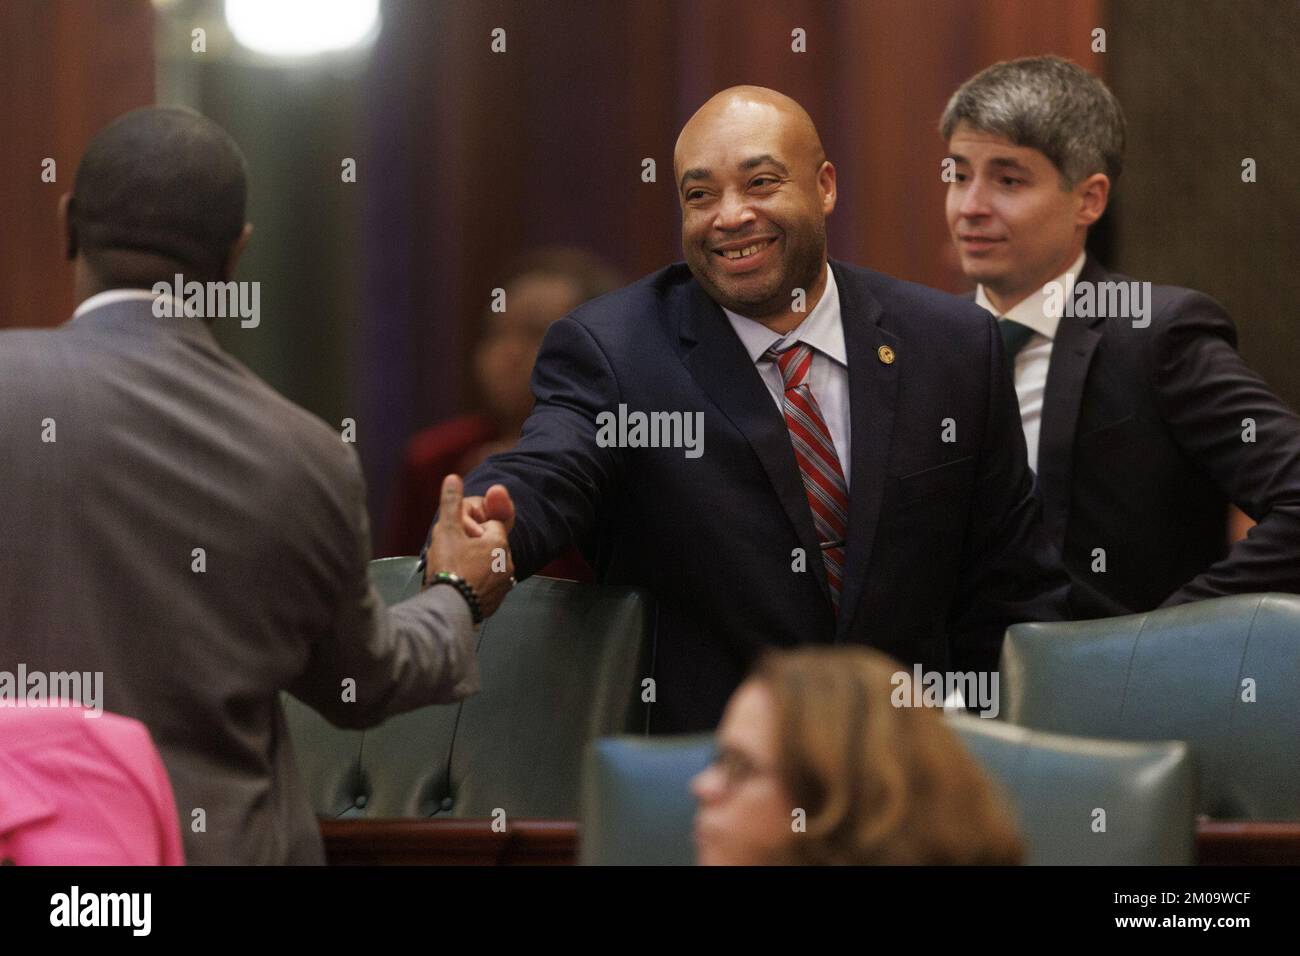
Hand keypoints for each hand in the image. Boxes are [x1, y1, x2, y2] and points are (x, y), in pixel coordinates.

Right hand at [426, 475, 515, 616]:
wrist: (448, 608)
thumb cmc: (448, 567)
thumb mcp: (447, 530)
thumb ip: (451, 503)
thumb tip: (453, 478)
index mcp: (499, 543)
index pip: (489, 524)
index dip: (471, 528)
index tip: (458, 537)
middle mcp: (508, 563)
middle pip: (490, 545)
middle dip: (474, 546)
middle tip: (452, 555)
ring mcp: (503, 584)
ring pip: (489, 565)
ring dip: (476, 565)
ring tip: (455, 571)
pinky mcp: (496, 602)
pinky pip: (488, 586)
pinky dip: (477, 584)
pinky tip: (461, 586)